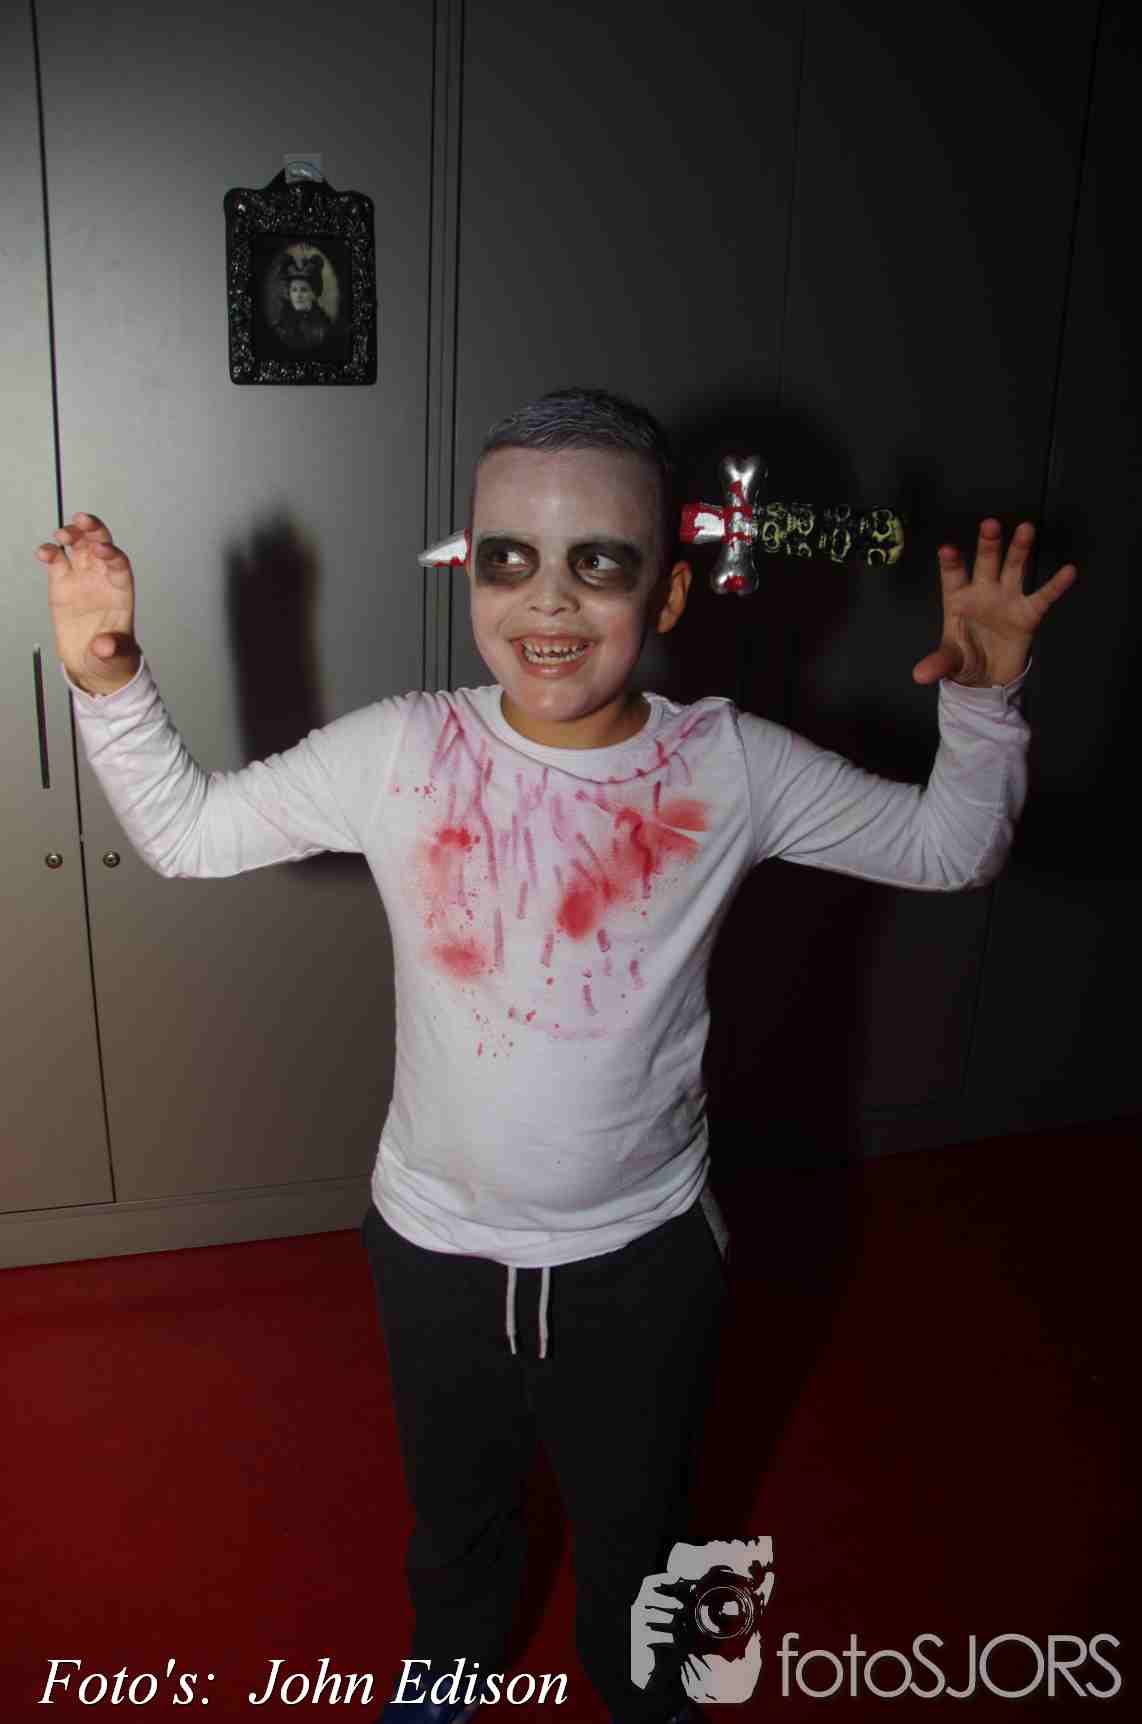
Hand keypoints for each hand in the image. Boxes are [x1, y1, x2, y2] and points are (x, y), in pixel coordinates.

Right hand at [35, 512, 140, 695]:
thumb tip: (104, 645)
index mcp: (121, 591)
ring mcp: (82, 578)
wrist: (91, 662)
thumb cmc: (111, 655)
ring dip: (72, 534)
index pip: (120, 564)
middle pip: (100, 545)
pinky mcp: (62, 583)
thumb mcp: (116, 657)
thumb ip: (112, 649)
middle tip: (82, 520)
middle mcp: (102, 578)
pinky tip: (43, 551)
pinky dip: (50, 552)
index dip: (112, 554)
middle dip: (93, 530)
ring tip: (62, 534)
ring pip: (79, 546)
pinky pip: (57, 561)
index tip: (102, 550)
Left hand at [912, 518, 1077, 688]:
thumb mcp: (950, 661)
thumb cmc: (964, 658)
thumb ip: (937, 663)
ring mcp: (1007, 599)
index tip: (947, 550)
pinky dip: (1055, 585)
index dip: (951, 563)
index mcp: (959, 599)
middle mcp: (983, 592)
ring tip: (1025, 529)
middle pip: (986, 563)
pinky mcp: (1027, 614)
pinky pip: (1042, 597)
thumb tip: (919, 675)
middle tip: (990, 524)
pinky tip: (1068, 571)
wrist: (988, 677)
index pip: (953, 576)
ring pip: (1014, 568)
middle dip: (988, 544)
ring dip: (1019, 550)